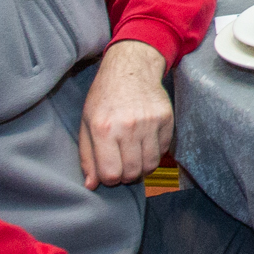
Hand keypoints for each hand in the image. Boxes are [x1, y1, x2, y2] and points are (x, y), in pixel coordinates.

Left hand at [77, 39, 173, 185]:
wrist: (131, 68)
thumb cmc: (105, 96)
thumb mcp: (87, 123)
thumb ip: (87, 156)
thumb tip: (91, 185)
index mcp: (103, 129)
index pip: (110, 173)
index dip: (109, 179)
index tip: (109, 172)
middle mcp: (128, 127)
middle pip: (132, 173)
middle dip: (126, 175)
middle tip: (122, 165)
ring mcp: (150, 123)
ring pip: (150, 165)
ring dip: (142, 167)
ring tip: (134, 156)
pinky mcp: (167, 119)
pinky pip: (163, 150)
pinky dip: (155, 152)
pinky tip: (145, 141)